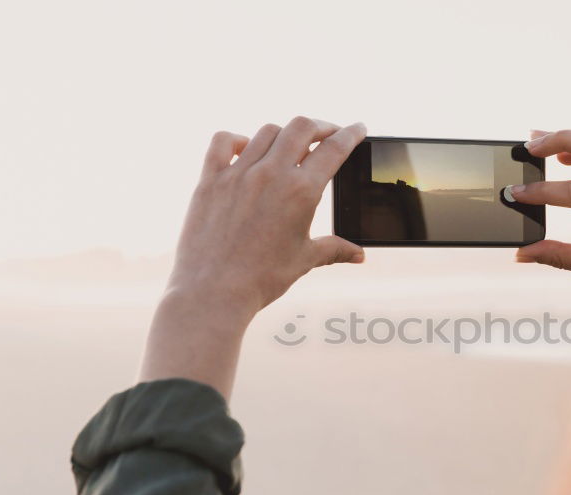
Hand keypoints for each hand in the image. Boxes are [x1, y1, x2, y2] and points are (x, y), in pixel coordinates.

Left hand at [139, 117, 365, 398]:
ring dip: (284, 134)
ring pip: (267, 131)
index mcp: (301, 192)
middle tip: (328, 133)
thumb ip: (335, 249)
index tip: (358, 128)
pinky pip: (224, 142)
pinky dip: (238, 139)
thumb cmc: (263, 279)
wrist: (214, 291)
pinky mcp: (210, 180)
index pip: (334, 149)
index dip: (351, 134)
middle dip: (320, 126)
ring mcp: (238, 173)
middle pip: (301, 127)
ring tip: (290, 145)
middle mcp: (271, 174)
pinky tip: (246, 149)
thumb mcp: (305, 260)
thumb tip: (359, 256)